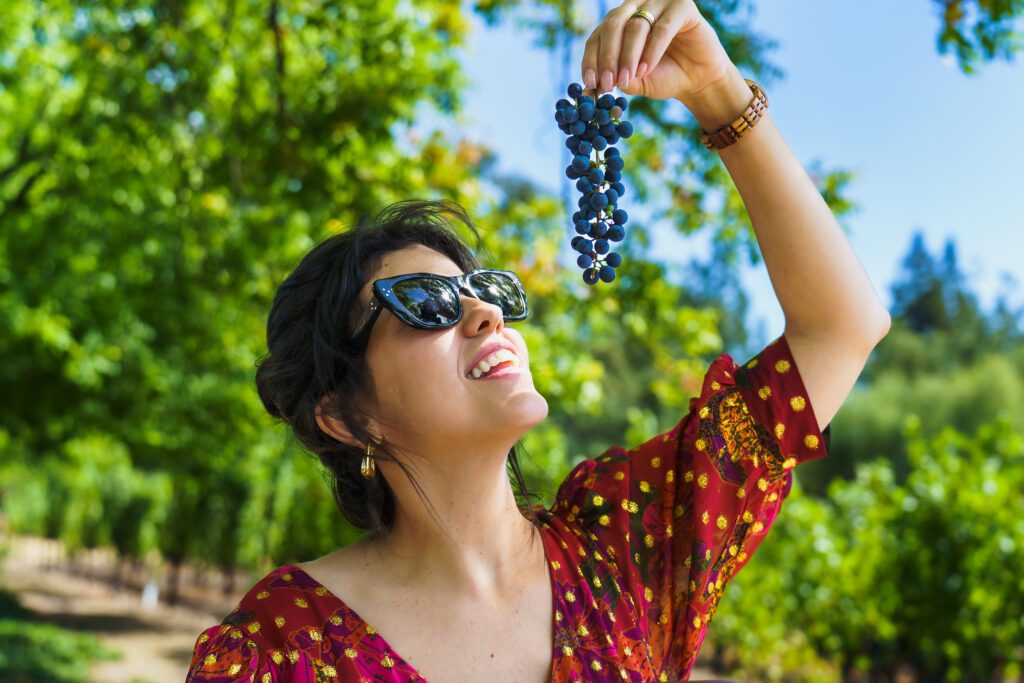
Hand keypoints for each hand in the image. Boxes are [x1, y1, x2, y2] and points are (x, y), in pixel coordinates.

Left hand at [581, 0, 735, 104]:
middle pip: (613, 25)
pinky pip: (662, 28)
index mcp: (620, 21)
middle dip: (607, 57)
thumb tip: (597, 83)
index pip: (598, 35)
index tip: (590, 84)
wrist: (699, 80)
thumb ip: (618, 79)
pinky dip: (651, 51)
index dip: (591, 60)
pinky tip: (646, 70)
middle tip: (608, 83)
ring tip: (628, 79)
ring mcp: (660, 3)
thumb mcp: (636, 81)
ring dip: (628, 56)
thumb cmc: (665, 77)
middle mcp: (637, 6)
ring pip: (635, 26)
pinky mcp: (682, 7)